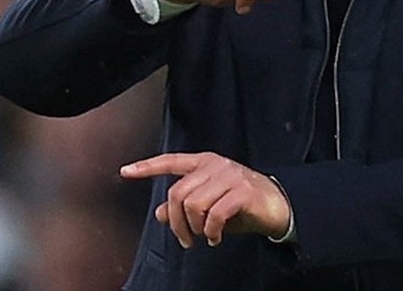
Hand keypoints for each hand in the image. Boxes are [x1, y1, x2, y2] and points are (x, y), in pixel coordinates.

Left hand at [120, 152, 290, 247]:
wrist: (278, 205)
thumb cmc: (240, 204)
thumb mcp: (209, 205)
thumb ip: (185, 206)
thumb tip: (161, 213)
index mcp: (204, 162)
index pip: (171, 162)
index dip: (147, 167)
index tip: (124, 172)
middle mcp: (215, 165)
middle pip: (178, 193)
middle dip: (177, 223)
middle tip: (185, 240)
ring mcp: (230, 176)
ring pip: (194, 204)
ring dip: (195, 228)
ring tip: (203, 237)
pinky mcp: (242, 192)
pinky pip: (214, 215)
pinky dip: (211, 231)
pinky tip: (215, 238)